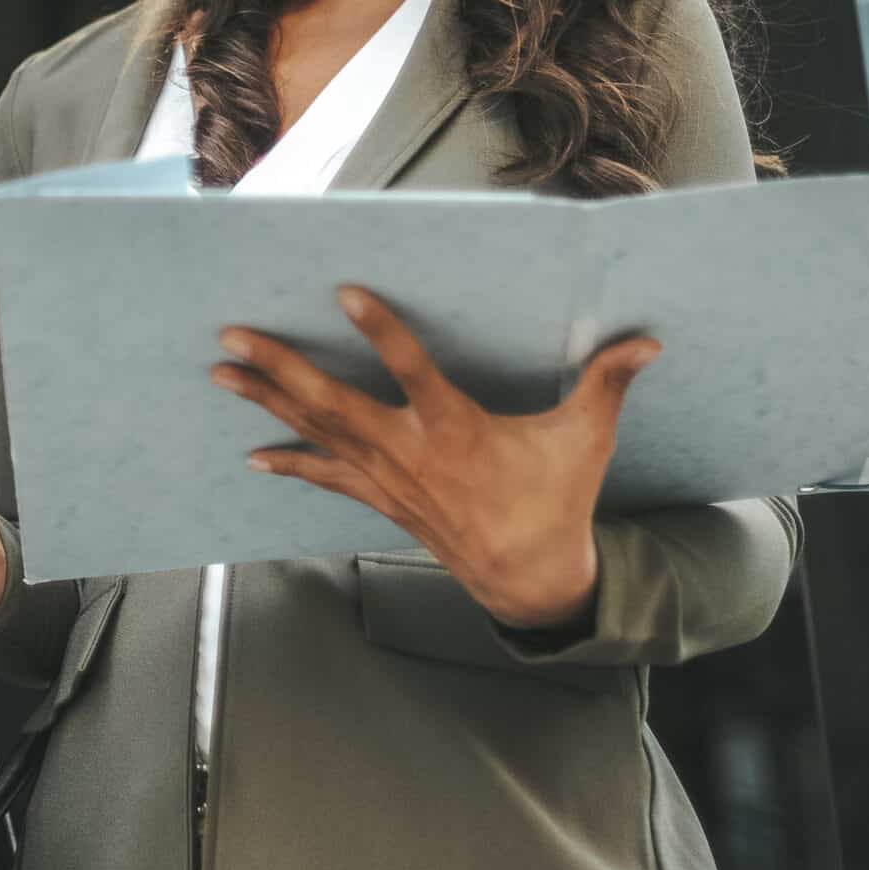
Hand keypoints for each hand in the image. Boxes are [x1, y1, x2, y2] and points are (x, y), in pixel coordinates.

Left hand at [210, 287, 660, 631]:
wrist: (529, 577)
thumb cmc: (556, 499)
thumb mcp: (586, 439)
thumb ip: (607, 382)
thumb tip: (649, 339)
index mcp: (458, 430)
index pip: (413, 370)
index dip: (382, 331)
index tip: (347, 293)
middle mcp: (410, 452)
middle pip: (333, 402)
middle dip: (280, 367)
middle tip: (232, 336)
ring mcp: (388, 477)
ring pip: (316, 432)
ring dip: (265, 401)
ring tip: (220, 373)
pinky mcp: (380, 498)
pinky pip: (325, 476)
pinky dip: (289, 463)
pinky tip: (252, 455)